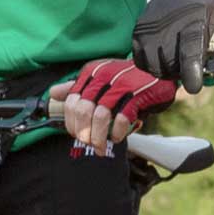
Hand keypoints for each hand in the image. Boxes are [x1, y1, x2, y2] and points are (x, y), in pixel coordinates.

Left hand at [52, 60, 179, 154]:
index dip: (71, 122)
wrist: (160, 68)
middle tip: (88, 143)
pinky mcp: (137, 94)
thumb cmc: (129, 77)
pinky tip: (116, 137)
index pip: (72, 101)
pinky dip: (117, 132)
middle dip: (83, 132)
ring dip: (98, 136)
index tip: (76, 134)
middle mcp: (103, 77)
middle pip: (84, 110)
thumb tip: (53, 92)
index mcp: (92, 73)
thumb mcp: (101, 77)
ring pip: (100, 116)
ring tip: (101, 146)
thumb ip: (78, 86)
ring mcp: (121, 85)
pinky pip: (121, 118)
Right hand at [131, 0, 213, 92]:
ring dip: (173, 68)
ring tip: (182, 51)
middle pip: (176, 66)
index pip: (191, 47)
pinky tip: (168, 50)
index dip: (192, 68)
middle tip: (197, 60)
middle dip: (188, 71)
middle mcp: (170, 24)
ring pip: (160, 69)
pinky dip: (157, 63)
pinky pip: (145, 64)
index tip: (195, 86)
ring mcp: (151, 31)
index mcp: (198, 19)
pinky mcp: (137, 36)